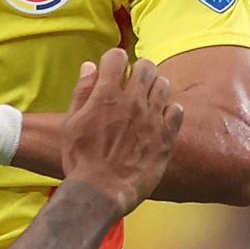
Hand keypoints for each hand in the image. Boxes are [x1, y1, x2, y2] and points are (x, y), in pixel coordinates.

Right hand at [59, 48, 182, 210]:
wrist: (101, 192)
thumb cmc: (81, 160)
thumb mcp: (71, 124)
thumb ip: (82, 92)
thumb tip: (89, 67)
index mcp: (106, 95)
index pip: (116, 56)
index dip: (113, 60)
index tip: (112, 69)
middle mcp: (132, 101)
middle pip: (145, 66)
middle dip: (138, 69)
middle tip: (132, 81)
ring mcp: (152, 118)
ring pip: (164, 85)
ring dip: (155, 87)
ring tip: (147, 99)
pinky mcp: (166, 137)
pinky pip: (177, 110)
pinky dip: (169, 110)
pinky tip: (159, 118)